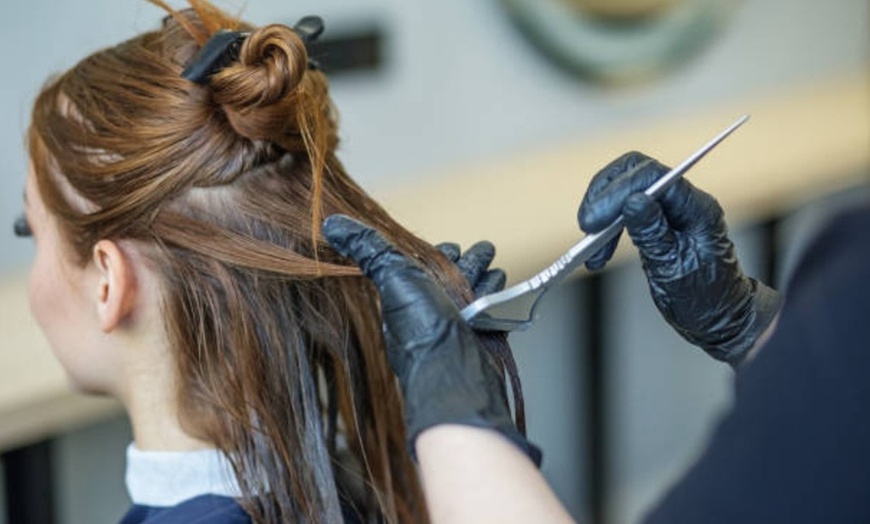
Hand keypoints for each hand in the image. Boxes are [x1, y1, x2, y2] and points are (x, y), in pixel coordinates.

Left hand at [322, 215, 540, 463]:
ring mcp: (458, 322)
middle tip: (481, 248)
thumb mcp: (390, 275)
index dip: (435, 253)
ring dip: (483, 271)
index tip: (447, 244)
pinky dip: (496, 291)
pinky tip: (500, 281)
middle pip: (452, 276)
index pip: (422, 267)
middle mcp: (432, 308)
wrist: (454, 367)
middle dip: (466, 259)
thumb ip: (366, 247)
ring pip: (474, 288)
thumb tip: (332, 225)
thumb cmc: (420, 328)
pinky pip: (491, 306)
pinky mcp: (482, 332)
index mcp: (408, 295)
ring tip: (490, 259)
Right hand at [577, 151, 781, 364]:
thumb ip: (653, 233)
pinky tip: (598, 251)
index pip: (651, 176)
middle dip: (604, 194)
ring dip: (601, 211)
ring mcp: (669, 210)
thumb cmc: (706, 298)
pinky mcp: (655, 221)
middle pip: (634, 171)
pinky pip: (623, 210)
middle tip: (587, 226)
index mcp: (696, 208)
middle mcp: (683, 202)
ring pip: (624, 187)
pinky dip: (605, 226)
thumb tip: (632, 202)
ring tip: (592, 247)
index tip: (594, 221)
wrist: (719, 316)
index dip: (616, 193)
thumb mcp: (675, 270)